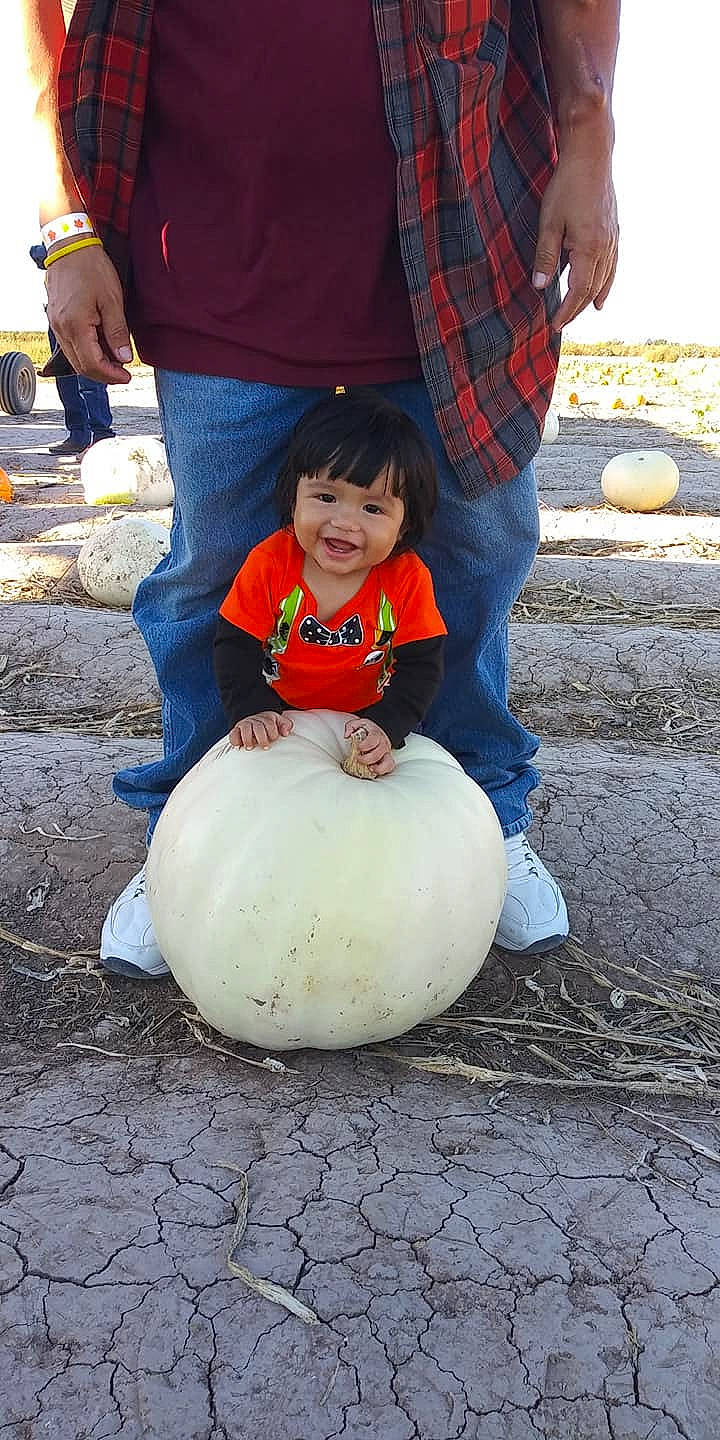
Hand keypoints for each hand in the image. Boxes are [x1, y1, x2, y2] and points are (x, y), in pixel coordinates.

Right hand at [45, 245, 133, 383]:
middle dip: (104, 374)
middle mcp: (61, 329)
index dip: (111, 375)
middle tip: (123, 372)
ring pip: (75, 358)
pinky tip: (101, 345)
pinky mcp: (56, 319)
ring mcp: (56, 324)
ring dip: (95, 363)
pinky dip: (86, 351)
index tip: (127, 375)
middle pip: (81, 367)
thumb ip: (118, 332)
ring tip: (115, 358)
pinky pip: (70, 344)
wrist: (70, 246)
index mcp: (75, 326)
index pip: (92, 365)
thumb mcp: (112, 300)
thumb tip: (124, 358)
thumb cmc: (91, 268)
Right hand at [229, 712, 293, 748]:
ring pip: (245, 729)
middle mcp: (255, 720)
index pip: (270, 724)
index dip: (272, 733)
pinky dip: (235, 740)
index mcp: (267, 718)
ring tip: (250, 747)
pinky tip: (239, 746)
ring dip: (248, 739)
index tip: (273, 739)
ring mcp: (244, 725)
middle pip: (258, 727)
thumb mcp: (279, 722)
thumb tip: (285, 733)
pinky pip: (233, 734)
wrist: (254, 718)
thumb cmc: (269, 724)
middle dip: (262, 738)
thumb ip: (286, 725)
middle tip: (265, 746)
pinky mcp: (236, 731)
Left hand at [344, 717, 394, 775]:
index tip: (358, 747)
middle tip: (358, 758)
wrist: (380, 732)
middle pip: (377, 754)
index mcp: (376, 734)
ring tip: (368, 767)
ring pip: (387, 762)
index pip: (374, 739)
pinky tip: (372, 770)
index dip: (365, 745)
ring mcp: (386, 753)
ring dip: (377, 767)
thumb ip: (351, 726)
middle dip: (365, 758)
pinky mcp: (387, 760)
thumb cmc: (368, 730)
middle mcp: (383, 744)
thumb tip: (347, 735)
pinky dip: (381, 770)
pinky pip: (389, 768)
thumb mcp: (359, 724)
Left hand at [532, 142, 618, 330]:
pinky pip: (613, 264)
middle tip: (562, 323)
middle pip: (593, 288)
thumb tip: (540, 286)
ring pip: (606, 278)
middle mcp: (606, 248)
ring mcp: (613, 239)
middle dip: (577, 308)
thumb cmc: (567, 187)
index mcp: (590, 249)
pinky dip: (607, 280)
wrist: (592, 156)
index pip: (578, 291)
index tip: (555, 325)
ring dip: (594, 297)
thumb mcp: (549, 222)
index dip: (567, 311)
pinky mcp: (614, 230)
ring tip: (587, 312)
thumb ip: (545, 256)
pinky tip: (603, 288)